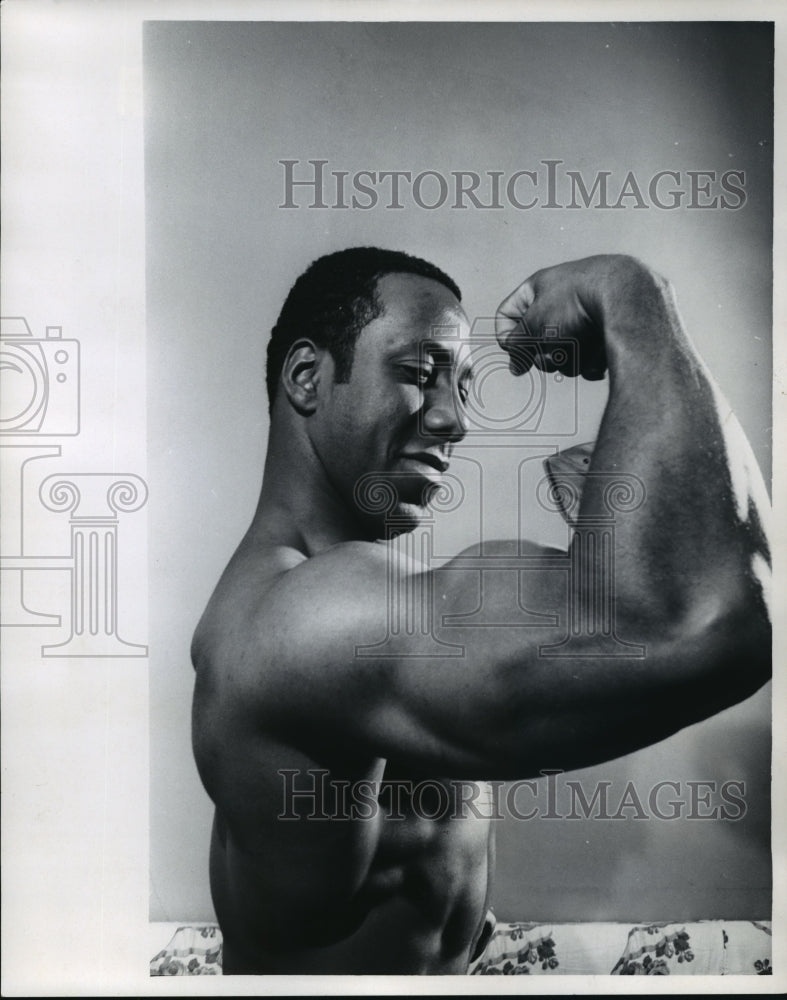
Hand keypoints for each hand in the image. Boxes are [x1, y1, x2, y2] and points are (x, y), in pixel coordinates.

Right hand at [495, 255, 644, 380]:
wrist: (628, 300)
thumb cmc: (578, 302)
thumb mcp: (534, 323)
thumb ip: (518, 344)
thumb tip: (515, 363)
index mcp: (539, 288)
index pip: (507, 314)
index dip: (506, 336)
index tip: (515, 351)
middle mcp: (562, 300)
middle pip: (538, 341)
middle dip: (544, 353)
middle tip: (552, 351)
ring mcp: (585, 317)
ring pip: (563, 353)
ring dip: (568, 359)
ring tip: (581, 348)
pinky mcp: (606, 333)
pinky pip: (588, 358)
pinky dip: (590, 360)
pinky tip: (598, 353)